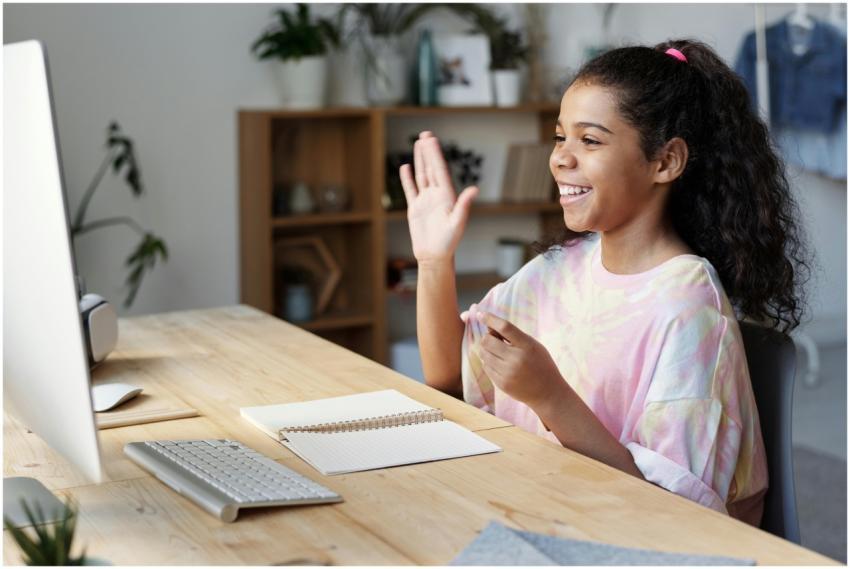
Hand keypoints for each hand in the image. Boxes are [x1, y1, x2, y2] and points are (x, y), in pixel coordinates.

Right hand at [399, 131, 478, 264]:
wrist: (434, 256)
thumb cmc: (449, 242)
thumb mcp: (457, 223)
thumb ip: (464, 205)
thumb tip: (474, 188)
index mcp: (447, 196)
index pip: (440, 171)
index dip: (435, 155)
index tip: (431, 140)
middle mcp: (437, 195)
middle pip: (431, 169)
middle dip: (429, 152)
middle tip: (425, 134)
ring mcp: (425, 200)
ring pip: (422, 175)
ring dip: (420, 160)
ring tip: (418, 144)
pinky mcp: (415, 208)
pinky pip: (411, 190)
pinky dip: (407, 178)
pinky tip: (406, 166)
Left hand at [474, 310, 566, 408]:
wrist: (548, 393)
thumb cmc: (541, 364)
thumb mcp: (533, 345)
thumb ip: (513, 336)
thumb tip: (489, 328)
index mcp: (527, 346)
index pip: (505, 327)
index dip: (490, 319)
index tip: (481, 314)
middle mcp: (516, 359)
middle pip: (487, 341)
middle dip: (488, 338)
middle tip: (496, 340)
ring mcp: (508, 373)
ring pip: (483, 354)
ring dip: (487, 351)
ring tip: (501, 354)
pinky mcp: (502, 384)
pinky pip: (486, 367)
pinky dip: (490, 363)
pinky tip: (502, 365)